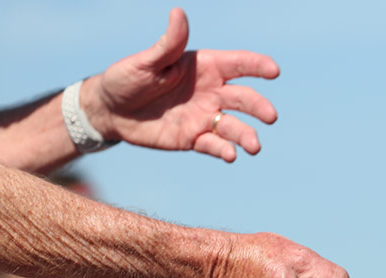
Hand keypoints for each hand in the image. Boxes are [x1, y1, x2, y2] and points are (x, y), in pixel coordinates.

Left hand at [84, 8, 278, 161]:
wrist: (111, 111)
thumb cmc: (127, 78)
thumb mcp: (146, 61)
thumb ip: (167, 44)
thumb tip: (179, 13)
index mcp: (204, 66)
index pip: (237, 64)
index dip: (257, 66)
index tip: (274, 71)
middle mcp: (210, 91)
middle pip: (243, 98)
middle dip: (259, 106)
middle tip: (271, 116)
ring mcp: (204, 117)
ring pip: (234, 126)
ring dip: (247, 135)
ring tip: (254, 147)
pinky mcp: (194, 139)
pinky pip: (214, 145)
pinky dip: (224, 150)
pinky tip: (231, 155)